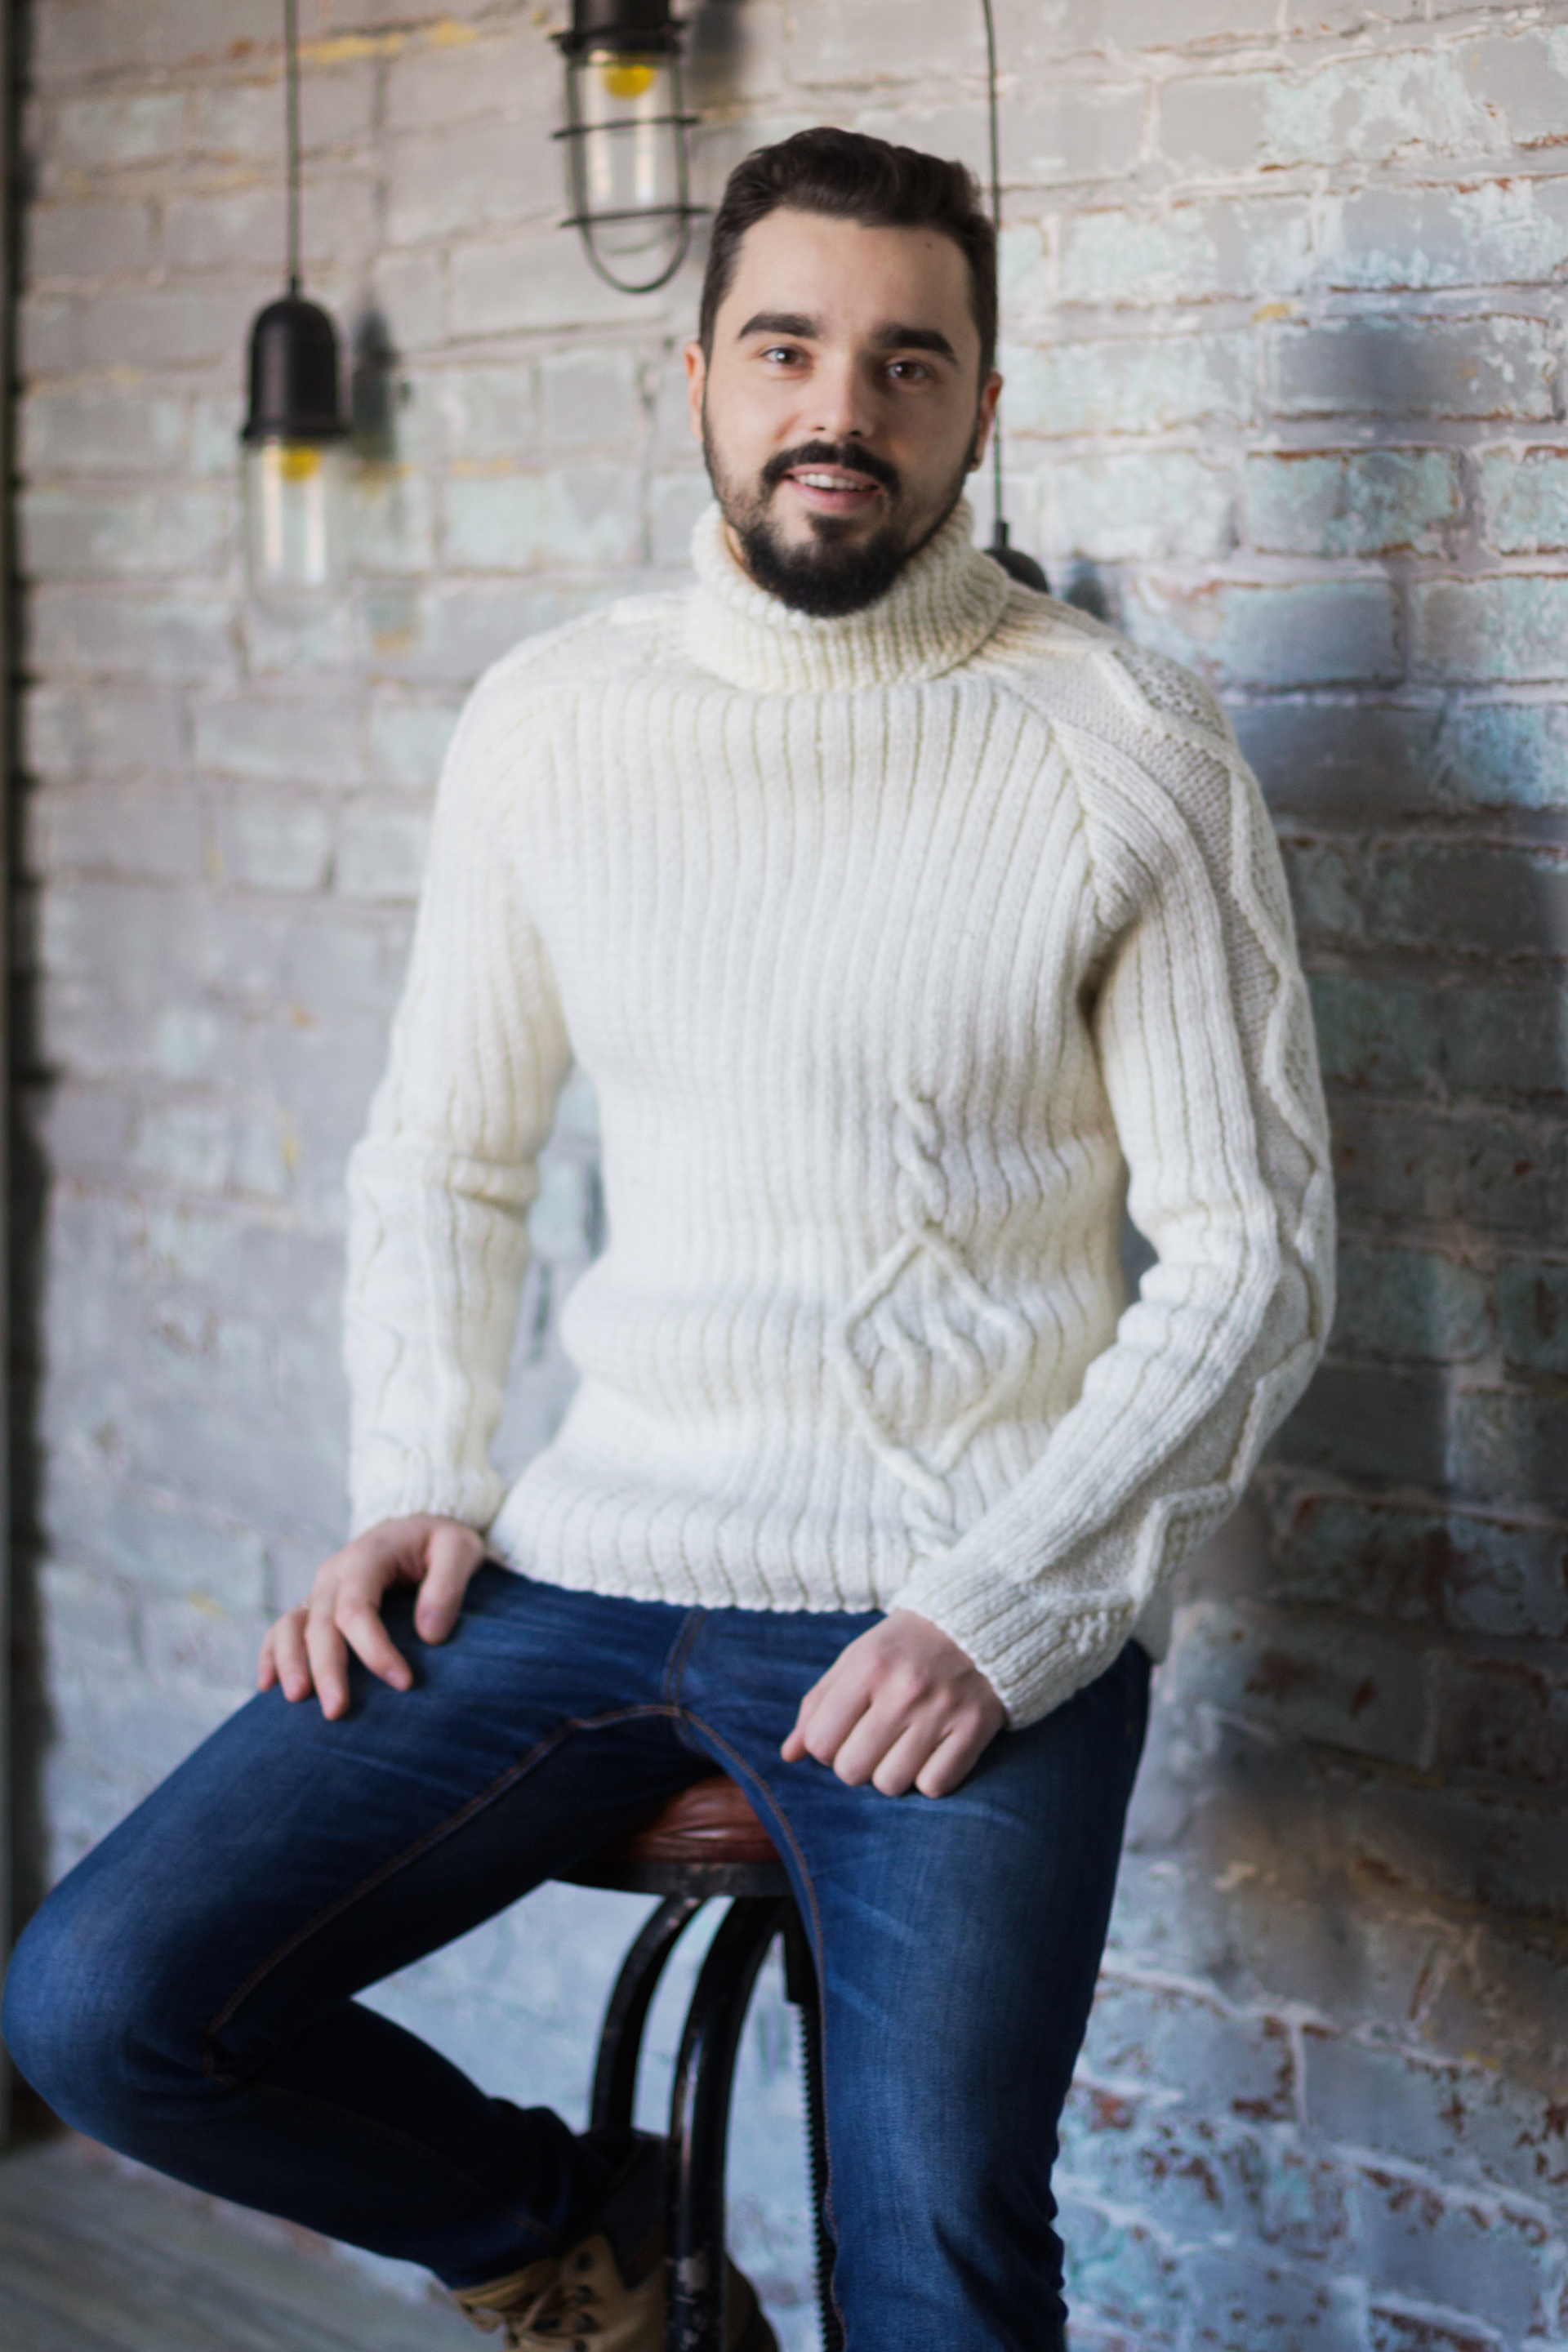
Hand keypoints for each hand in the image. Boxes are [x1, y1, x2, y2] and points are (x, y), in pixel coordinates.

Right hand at [257, 1514, 485, 1720]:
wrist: (417, 1527)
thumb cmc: (441, 1541)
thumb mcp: (459, 1548)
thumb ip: (448, 1586)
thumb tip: (431, 1636)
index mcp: (367, 1557)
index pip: (357, 1607)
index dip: (374, 1648)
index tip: (403, 1682)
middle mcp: (334, 1573)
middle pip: (320, 1624)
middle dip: (326, 1669)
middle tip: (337, 1711)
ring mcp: (320, 1590)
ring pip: (291, 1625)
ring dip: (290, 1662)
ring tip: (296, 1699)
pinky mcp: (316, 1606)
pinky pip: (283, 1629)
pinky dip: (272, 1654)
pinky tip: (268, 1685)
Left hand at [781, 1609, 1005, 1798]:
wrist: (975, 1625)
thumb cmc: (903, 1648)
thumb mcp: (855, 1660)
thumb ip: (818, 1705)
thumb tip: (789, 1755)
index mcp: (867, 1666)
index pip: (820, 1741)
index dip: (824, 1746)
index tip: (842, 1732)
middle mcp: (904, 1689)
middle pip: (851, 1770)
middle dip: (855, 1763)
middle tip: (872, 1741)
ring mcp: (942, 1711)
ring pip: (891, 1784)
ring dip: (890, 1773)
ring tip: (901, 1746)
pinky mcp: (974, 1729)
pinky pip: (934, 1787)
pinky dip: (928, 1778)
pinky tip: (931, 1752)